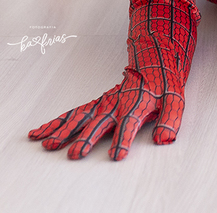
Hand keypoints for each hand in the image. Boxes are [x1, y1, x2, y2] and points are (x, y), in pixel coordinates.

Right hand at [28, 66, 184, 159]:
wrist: (153, 60)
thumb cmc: (163, 83)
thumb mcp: (175, 100)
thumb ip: (171, 120)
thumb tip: (164, 139)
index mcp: (136, 105)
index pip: (129, 124)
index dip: (123, 140)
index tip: (117, 155)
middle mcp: (115, 105)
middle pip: (98, 123)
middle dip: (86, 139)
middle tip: (75, 154)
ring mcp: (102, 104)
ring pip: (79, 118)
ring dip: (63, 131)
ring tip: (48, 144)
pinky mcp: (96, 103)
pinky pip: (73, 114)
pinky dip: (56, 123)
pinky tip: (40, 132)